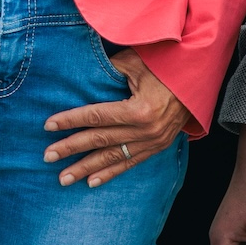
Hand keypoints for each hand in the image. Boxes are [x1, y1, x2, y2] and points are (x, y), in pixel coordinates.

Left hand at [45, 50, 187, 186]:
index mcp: (139, 109)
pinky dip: (110, 173)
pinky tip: (92, 182)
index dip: (71, 121)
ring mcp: (153, 142)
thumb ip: (109, 69)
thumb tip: (81, 73)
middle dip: (71, 149)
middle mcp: (146, 130)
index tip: (48, 126)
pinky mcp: (157, 147)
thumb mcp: (135, 62)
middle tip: (47, 157)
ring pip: (113, 158)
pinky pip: (130, 163)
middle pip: (100, 140)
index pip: (97, 117)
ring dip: (86, 169)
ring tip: (64, 178)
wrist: (197, 79)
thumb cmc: (164, 66)